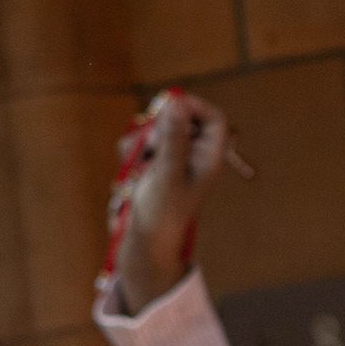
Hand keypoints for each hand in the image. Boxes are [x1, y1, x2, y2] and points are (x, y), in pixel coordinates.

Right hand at [107, 89, 237, 311]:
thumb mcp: (168, 172)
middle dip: (160, 125)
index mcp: (209, 158)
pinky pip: (141, 144)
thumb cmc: (162, 212)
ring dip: (142, 139)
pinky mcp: (152, 167)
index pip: (213, 118)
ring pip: (157, 130)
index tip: (171, 105)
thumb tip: (176, 102)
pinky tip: (131, 168)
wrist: (144, 243)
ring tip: (138, 161)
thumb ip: (173, 137)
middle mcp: (194, 157)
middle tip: (149, 140)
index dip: (195, 106)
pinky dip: (132, 151)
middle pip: (182, 119)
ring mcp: (172, 161)